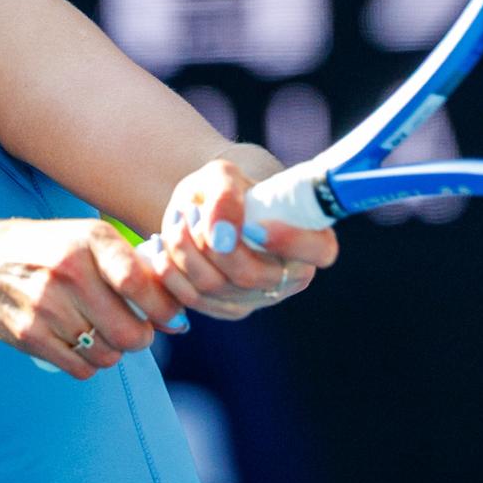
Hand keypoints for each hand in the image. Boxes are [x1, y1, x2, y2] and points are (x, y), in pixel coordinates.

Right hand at [0, 218, 185, 379]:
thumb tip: (179, 316)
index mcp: (90, 240)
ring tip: (102, 334)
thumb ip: (135, 270)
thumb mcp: (88, 241)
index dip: (164, 308)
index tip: (169, 317)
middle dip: (141, 338)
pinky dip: (89, 365)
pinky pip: (80, 369)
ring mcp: (46, 305)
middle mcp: (68, 270)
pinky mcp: (29, 334)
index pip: (140, 283)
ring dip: (114, 352)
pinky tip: (81, 346)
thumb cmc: (51, 252)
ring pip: (108, 354)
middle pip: (129, 331)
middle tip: (136, 332)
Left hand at [154, 158, 337, 320]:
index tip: (254, 223)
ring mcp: (259, 297)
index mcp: (309, 237)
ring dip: (185, 251)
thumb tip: (221, 232)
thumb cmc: (225, 186)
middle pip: (252, 275)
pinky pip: (193, 300)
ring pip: (216, 287)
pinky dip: (171, 270)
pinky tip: (162, 246)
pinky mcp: (227, 308)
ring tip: (176, 221)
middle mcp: (290, 275)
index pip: (320, 249)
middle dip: (211, 244)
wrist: (204, 206)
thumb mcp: (223, 174)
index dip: (292, 240)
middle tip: (191, 213)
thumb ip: (226, 195)